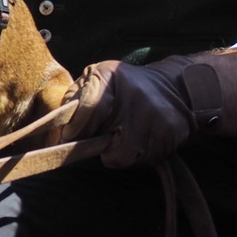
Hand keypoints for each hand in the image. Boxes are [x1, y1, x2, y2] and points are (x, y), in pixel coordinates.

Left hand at [67, 57, 195, 167]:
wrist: (175, 85)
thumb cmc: (126, 86)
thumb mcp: (97, 79)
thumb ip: (75, 99)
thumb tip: (60, 133)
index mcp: (109, 76)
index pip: (87, 109)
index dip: (76, 130)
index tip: (70, 137)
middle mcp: (134, 94)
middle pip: (102, 143)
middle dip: (97, 144)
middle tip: (105, 135)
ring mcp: (154, 115)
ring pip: (121, 157)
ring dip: (118, 153)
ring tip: (124, 139)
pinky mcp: (170, 131)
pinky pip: (143, 160)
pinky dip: (140, 156)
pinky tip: (143, 139)